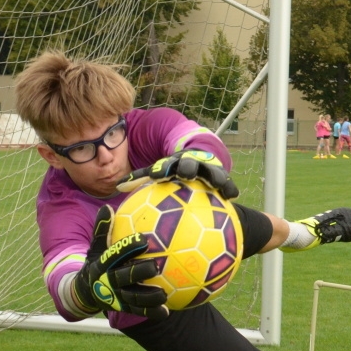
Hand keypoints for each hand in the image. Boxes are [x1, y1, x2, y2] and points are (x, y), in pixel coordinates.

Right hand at [71, 206, 167, 318]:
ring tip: (164, 294)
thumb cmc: (96, 263)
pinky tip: (166, 311)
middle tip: (155, 266)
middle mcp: (108, 281)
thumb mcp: (95, 248)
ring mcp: (116, 297)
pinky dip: (152, 312)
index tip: (143, 239)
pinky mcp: (123, 308)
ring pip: (133, 298)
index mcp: (102, 264)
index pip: (115, 254)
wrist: (84, 292)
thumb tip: (107, 206)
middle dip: (138, 272)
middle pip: (123, 277)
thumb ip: (102, 230)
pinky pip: (138, 311)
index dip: (128, 248)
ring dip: (148, 297)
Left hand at [116, 149, 238, 198]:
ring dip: (214, 176)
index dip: (161, 169)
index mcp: (173, 162)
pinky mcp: (220, 175)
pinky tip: (233, 196)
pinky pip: (226, 182)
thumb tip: (117, 186)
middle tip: (186, 173)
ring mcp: (206, 167)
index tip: (157, 174)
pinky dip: (229, 187)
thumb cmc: (172, 168)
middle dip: (188, 167)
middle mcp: (190, 163)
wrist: (198, 153)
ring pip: (211, 171)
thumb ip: (140, 178)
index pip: (165, 164)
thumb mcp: (159, 170)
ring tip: (217, 184)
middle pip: (190, 164)